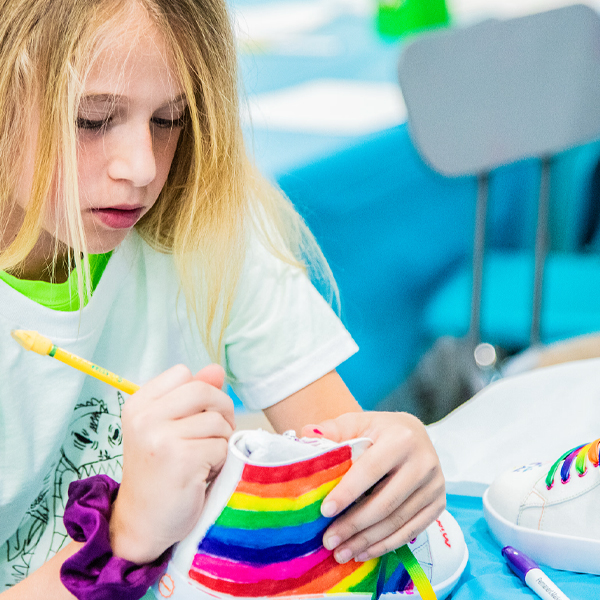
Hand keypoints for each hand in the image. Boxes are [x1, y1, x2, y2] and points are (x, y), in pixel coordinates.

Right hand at [109, 364, 234, 563]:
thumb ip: (192, 396)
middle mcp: (145, 418)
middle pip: (203, 391)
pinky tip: (202, 475)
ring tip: (203, 460)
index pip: (183, 373)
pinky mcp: (182, 460)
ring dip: (221, 442)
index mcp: (138, 405)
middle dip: (221, 411)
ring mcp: (161, 438)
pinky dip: (220, 462)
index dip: (200, 393)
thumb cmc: (160, 472)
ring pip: (217, 421)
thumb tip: (216, 368)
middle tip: (215, 436)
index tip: (196, 417)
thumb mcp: (168, 427)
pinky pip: (221, 447)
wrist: (142, 523)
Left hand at [301, 411, 444, 563]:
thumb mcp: (356, 422)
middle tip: (328, 541)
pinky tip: (364, 551)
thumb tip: (305, 434)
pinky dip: (386, 545)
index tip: (325, 511)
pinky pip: (411, 531)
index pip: (371, 469)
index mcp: (402, 437)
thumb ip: (332, 430)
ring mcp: (435, 484)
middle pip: (385, 502)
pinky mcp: (438, 503)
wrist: (412, 434)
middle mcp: (424, 461)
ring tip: (341, 552)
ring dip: (367, 541)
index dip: (347, 492)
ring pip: (397, 521)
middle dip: (354, 525)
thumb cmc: (377, 430)